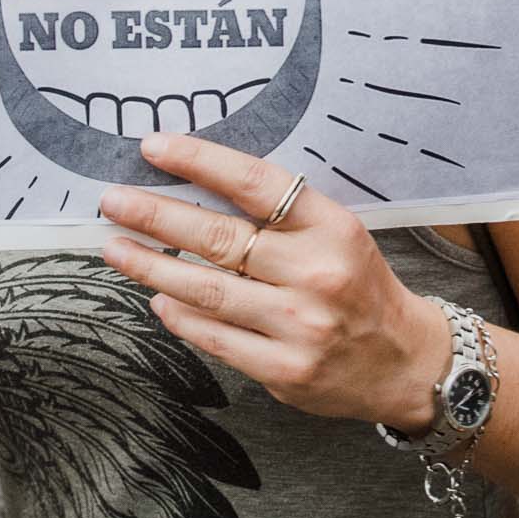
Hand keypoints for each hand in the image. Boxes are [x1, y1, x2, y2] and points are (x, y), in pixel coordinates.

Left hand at [97, 133, 449, 431]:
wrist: (405, 361)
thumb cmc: (359, 285)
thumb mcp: (336, 233)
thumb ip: (280, 214)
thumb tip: (196, 187)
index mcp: (332, 227)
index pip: (255, 183)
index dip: (199, 161)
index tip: (153, 148)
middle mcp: (317, 273)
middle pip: (219, 238)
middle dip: (156, 215)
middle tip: (113, 201)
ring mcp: (300, 326)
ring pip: (208, 290)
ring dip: (153, 266)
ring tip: (116, 248)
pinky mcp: (286, 370)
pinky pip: (217, 338)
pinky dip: (180, 316)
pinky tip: (158, 297)